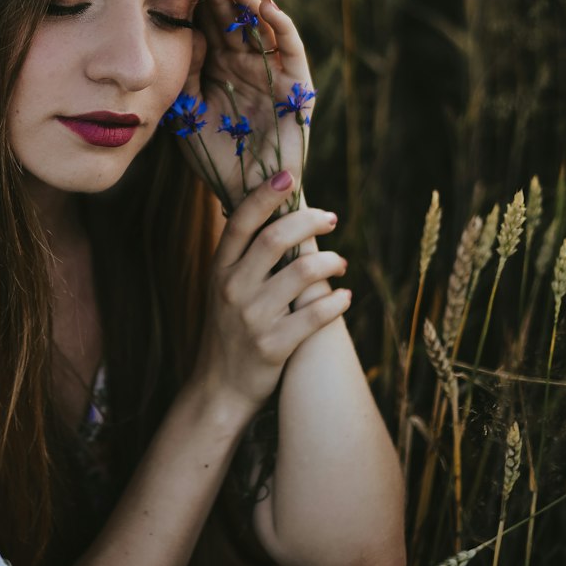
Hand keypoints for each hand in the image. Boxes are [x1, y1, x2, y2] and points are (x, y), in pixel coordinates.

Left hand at [170, 0, 314, 209]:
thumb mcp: (187, 113)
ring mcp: (270, 72)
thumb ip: (185, 76)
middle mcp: (244, 65)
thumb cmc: (215, 157)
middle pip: (232, 20)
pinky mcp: (296, 84)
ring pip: (260, 27)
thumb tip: (186, 36)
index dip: (195, 4)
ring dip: (248, 1)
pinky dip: (281, 25)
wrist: (247, 195)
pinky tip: (265, 6)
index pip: (206, 28)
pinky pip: (290, 47)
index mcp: (216, 69)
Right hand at [190, 175, 349, 414]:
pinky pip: (315, 316)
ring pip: (302, 273)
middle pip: (276, 238)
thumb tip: (271, 208)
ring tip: (341, 262)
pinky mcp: (273, 347)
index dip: (265, 195)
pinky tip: (347, 297)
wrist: (219, 389)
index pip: (241, 221)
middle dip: (310, 222)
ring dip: (331, 261)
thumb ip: (244, 255)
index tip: (289, 176)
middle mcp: (232, 289)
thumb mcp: (224, 288)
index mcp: (220, 269)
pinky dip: (337, 302)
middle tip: (331, 219)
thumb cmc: (230, 330)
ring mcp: (252, 319)